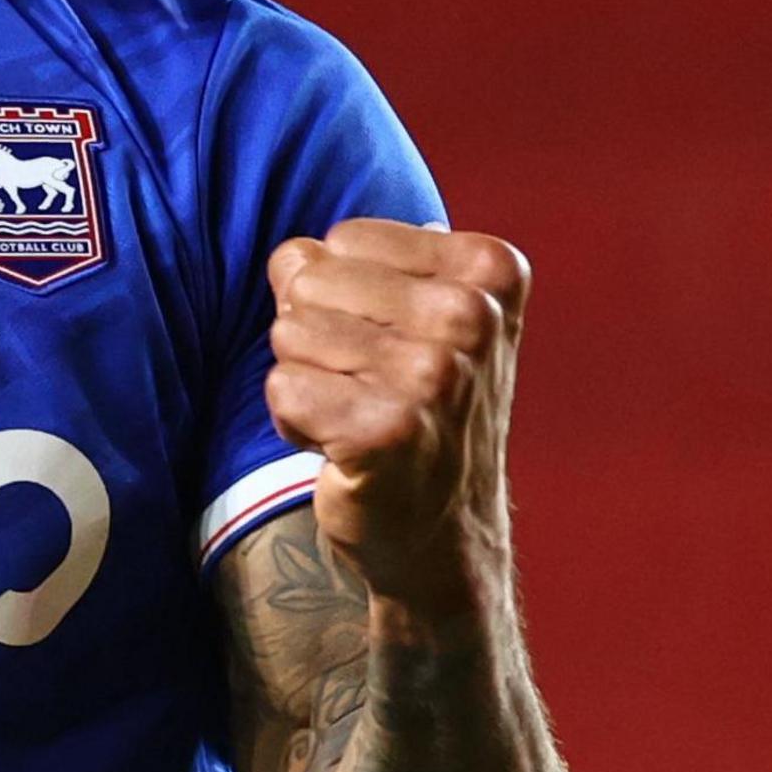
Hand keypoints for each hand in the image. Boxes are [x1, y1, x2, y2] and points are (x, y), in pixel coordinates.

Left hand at [265, 220, 530, 619]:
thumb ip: (344, 264)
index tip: (391, 345)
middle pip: (309, 281)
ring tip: (358, 415)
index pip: (342, 239)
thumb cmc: (417, 406)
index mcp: (488, 270)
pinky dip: (295, 424)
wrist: (446, 531)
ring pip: (289, 334)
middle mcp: (472, 314)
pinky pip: (283, 389)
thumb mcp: (408, 312)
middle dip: (316, 337)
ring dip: (307, 382)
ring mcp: (435, 374)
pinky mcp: (388, 429)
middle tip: (368, 387)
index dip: (344, 296)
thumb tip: (291, 259)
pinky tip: (344, 448)